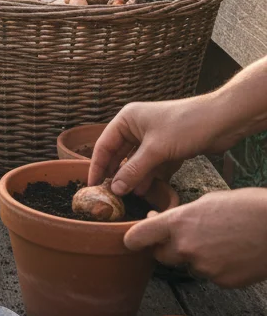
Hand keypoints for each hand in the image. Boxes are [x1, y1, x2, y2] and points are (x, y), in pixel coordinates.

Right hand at [88, 95, 226, 194]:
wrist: (223, 120)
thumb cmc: (186, 125)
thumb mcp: (156, 150)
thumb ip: (133, 170)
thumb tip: (115, 189)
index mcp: (127, 119)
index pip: (104, 145)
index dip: (97, 166)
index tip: (92, 186)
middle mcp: (136, 127)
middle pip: (119, 154)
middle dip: (115, 174)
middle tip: (108, 194)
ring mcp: (153, 137)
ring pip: (136, 161)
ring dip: (132, 177)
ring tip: (126, 195)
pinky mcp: (167, 147)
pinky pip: (152, 164)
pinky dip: (148, 176)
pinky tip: (144, 190)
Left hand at [123, 188, 266, 287]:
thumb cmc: (247, 207)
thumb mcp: (207, 202)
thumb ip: (180, 216)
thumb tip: (161, 222)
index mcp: (178, 222)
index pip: (137, 236)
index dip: (133, 238)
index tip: (134, 239)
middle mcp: (185, 247)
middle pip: (161, 255)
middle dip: (168, 248)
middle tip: (187, 236)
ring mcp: (204, 267)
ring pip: (189, 265)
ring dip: (197, 257)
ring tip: (221, 240)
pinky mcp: (222, 281)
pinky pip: (211, 275)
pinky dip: (218, 267)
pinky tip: (234, 252)